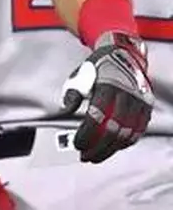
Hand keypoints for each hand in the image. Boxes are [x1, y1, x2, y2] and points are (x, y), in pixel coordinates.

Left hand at [57, 31, 153, 162]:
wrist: (124, 54)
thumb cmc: (99, 66)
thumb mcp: (81, 74)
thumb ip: (73, 93)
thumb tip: (64, 111)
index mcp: (107, 86)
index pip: (96, 117)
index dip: (86, 134)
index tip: (77, 144)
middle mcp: (126, 95)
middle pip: (113, 130)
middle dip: (98, 147)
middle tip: (85, 156)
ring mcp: (139, 102)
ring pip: (127, 134)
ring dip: (111, 149)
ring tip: (96, 156)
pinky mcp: (146, 107)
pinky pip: (138, 131)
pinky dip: (126, 142)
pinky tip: (114, 147)